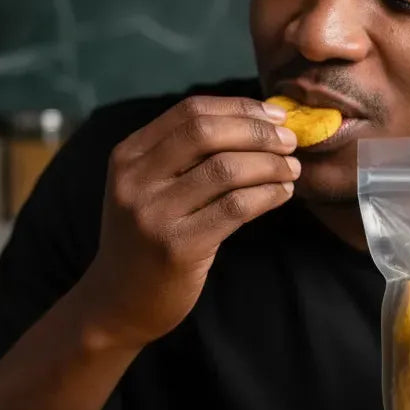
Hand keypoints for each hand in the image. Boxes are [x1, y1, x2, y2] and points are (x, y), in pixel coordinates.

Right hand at [79, 95, 299, 347]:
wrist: (118, 301)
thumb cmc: (146, 239)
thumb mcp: (147, 188)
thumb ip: (183, 156)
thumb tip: (254, 121)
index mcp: (128, 155)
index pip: (190, 111)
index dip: (239, 108)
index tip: (274, 115)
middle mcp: (135, 179)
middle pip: (207, 132)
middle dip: (258, 132)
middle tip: (290, 141)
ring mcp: (153, 214)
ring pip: (226, 169)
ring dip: (270, 164)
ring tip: (291, 169)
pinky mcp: (177, 246)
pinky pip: (235, 207)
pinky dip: (267, 195)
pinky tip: (281, 194)